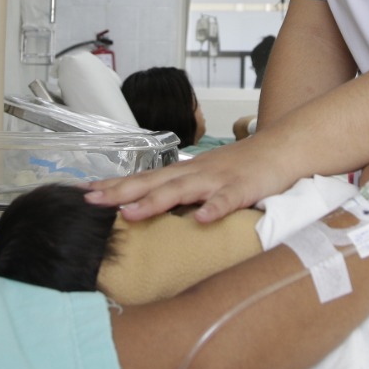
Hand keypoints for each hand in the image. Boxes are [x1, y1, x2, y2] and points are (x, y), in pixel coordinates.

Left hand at [85, 133, 304, 221]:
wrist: (282, 148)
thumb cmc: (243, 167)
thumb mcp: (206, 177)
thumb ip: (182, 191)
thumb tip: (153, 207)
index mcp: (185, 172)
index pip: (143, 178)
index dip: (115, 186)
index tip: (85, 193)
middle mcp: (195, 173)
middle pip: (152, 182)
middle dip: (120, 192)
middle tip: (91, 201)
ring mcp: (218, 179)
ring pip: (182, 190)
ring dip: (154, 201)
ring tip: (130, 214)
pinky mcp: (244, 188)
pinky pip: (227, 200)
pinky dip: (214, 209)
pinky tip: (202, 220)